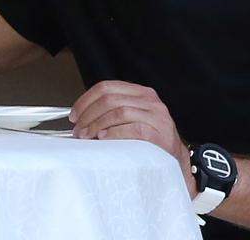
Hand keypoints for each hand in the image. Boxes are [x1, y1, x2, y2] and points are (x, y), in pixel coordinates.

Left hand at [71, 80, 194, 194]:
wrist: (175, 161)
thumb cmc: (149, 141)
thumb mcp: (131, 119)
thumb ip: (110, 112)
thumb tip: (79, 117)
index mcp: (140, 93)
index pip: (106, 87)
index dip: (85, 100)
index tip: (74, 114)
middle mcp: (150, 101)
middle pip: (109, 99)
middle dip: (88, 115)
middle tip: (78, 129)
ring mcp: (157, 116)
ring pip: (118, 112)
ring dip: (97, 124)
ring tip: (87, 136)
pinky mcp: (161, 133)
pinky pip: (133, 128)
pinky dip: (114, 132)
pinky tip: (104, 138)